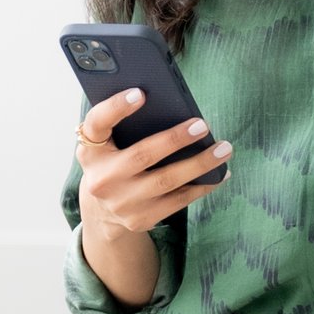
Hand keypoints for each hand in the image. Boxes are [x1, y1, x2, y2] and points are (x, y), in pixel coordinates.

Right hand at [73, 88, 230, 246]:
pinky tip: (219, 174)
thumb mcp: (107, 145)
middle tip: (202, 125)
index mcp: (91, 150)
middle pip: (142, 155)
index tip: (140, 93)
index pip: (97, 123)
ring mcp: (120, 203)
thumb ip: (124, 126)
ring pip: (166, 181)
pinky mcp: (139, 219)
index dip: (116, 107)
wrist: (102, 211)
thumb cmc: (114, 163)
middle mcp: (101, 178)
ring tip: (223, 149)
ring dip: (200, 164)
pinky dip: (201, 187)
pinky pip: (177, 201)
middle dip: (176, 139)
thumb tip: (171, 106)